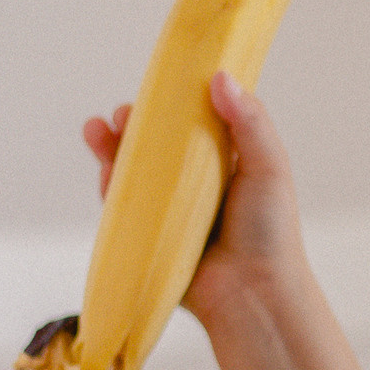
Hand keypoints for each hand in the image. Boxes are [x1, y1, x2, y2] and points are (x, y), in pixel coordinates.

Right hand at [83, 70, 310, 329]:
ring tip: (99, 130)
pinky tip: (103, 167)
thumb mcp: (268, 167)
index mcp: (227, 163)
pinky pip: (122, 207)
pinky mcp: (149, 235)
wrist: (253, 294)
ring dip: (112, 149)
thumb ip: (250, 122)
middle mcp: (197, 184)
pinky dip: (109, 186)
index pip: (194, 123)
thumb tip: (219, 76)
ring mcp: (171, 210)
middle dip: (135, 125)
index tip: (159, 85)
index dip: (174, 103)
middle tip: (124, 113)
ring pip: (134, 172)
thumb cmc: (270, 232)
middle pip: (157, 145)